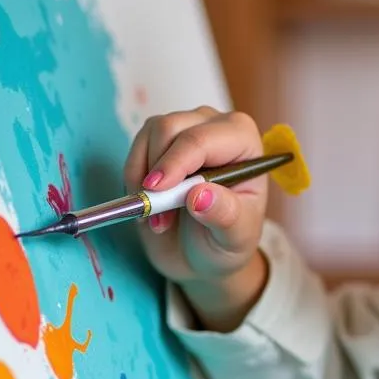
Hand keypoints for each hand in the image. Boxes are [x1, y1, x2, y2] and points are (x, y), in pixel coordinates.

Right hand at [123, 106, 267, 286]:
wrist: (204, 252)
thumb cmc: (226, 240)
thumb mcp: (234, 237)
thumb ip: (223, 215)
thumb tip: (199, 195)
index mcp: (244, 142)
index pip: (202, 140)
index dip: (176, 162)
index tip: (156, 190)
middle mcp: (216, 126)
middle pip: (170, 128)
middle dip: (158, 173)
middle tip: (159, 218)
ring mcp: (186, 128)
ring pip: (149, 133)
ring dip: (143, 178)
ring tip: (158, 219)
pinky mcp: (159, 140)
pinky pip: (136, 148)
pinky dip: (134, 179)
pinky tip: (149, 208)